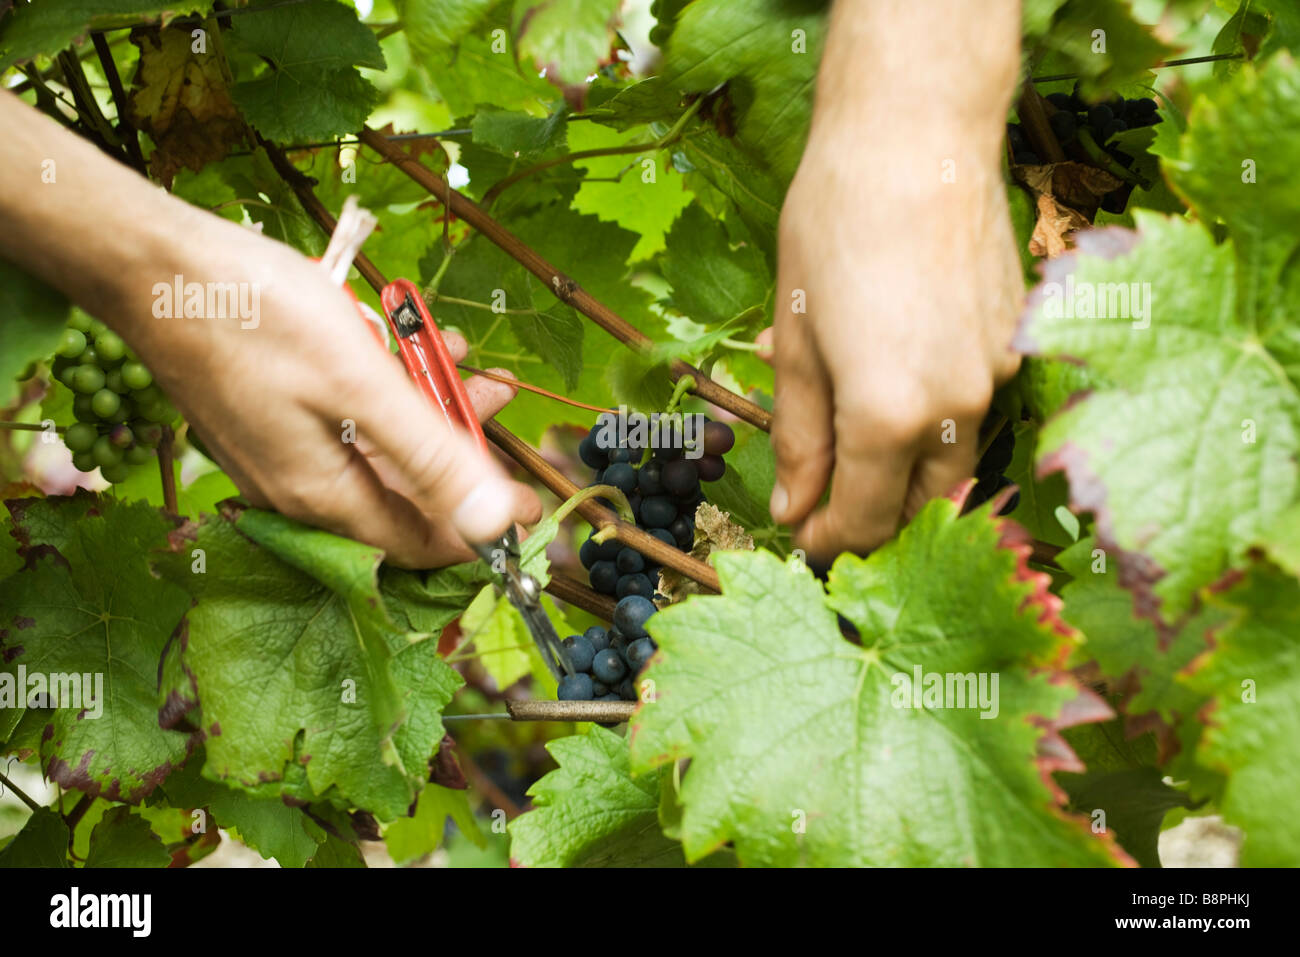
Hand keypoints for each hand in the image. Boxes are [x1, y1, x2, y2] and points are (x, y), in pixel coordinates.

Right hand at [0, 92, 538, 566]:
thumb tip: (495, 523)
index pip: (420, 542)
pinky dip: (386, 392)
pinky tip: (408, 343)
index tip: (530, 502)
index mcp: (324, 496)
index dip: (482, 528)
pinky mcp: (272, 419)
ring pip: (379, 450)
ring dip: (429, 409)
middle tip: (500, 401)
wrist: (154, 264)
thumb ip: (431, 457)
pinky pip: (347, 422)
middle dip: (462, 453)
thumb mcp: (362, 385)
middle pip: (404, 495)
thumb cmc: (257, 316)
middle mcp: (300, 489)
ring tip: (467, 361)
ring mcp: (282, 455)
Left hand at [769, 124, 1022, 560]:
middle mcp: (959, 409)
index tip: (805, 539)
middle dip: (877, 516)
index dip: (831, 541)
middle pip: (923, 502)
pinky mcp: (1018, 339)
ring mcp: (998, 373)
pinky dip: (934, 411)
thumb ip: (799, 436)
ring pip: (955, 458)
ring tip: (852, 431)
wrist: (915, 136)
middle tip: (830, 503)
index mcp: (892, 417)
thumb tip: (794, 508)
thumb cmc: (835, 228)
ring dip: (906, 467)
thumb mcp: (794, 340)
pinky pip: (974, 401)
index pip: (867, 520)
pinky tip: (892, 372)